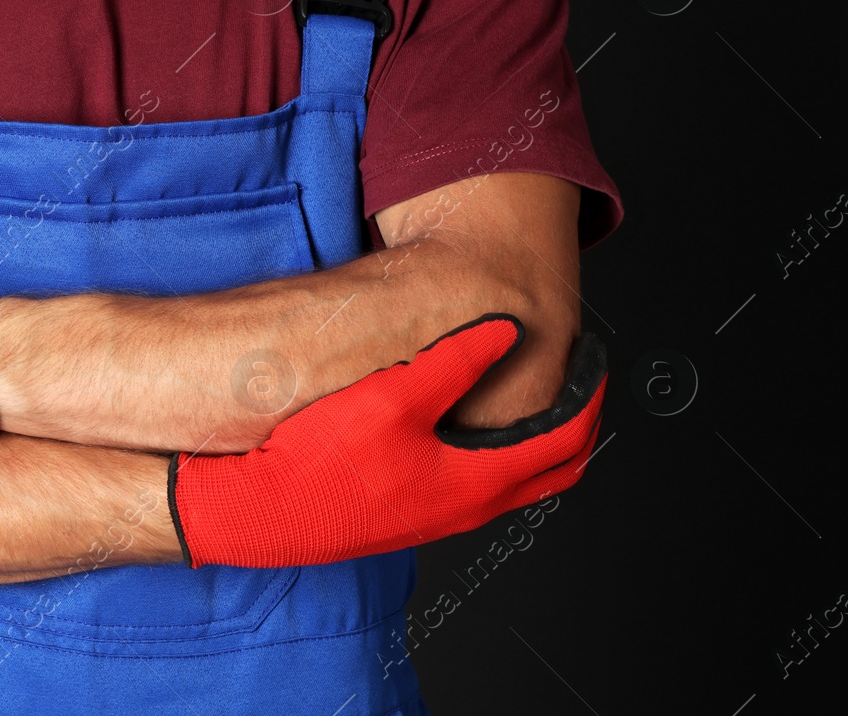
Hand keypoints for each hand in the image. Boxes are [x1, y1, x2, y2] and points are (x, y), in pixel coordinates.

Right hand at [169, 314, 606, 567]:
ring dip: (529, 439)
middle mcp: (465, 507)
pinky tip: (454, 420)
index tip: (592, 362)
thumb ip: (457, 359)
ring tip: (522, 393)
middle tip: (576, 384)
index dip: (589, 395)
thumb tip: (507, 331)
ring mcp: (436, 516)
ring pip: (510, 480)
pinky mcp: (406, 513)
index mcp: (477, 480)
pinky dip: (490, 452)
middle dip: (574, 423)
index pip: (566, 439)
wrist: (255, 509)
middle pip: (551, 471)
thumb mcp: (393, 394)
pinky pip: (473, 484)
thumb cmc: (317, 462)